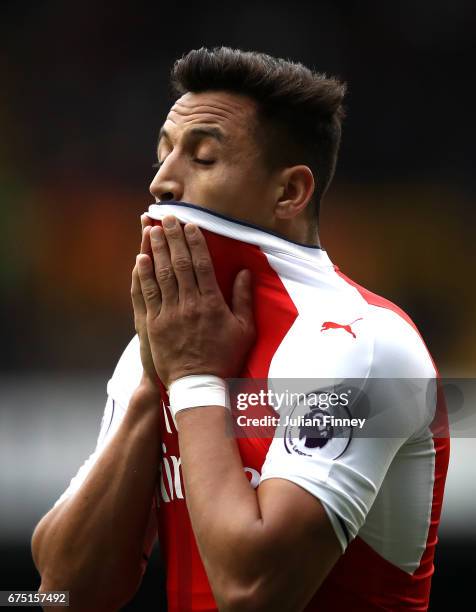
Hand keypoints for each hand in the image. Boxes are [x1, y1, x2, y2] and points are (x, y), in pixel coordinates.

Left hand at [136, 215, 255, 387]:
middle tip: (167, 217)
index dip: (195, 242)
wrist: (197, 385)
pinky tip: (141, 259)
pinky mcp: (153, 324)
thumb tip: (244, 272)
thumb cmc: (224, 357)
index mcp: (211, 304)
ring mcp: (169, 314)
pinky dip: (143, 275)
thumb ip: (244, 299)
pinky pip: (147, 294)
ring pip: (161, 275)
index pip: (202, 265)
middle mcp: (189, 304)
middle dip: (172, 238)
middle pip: (179, 264)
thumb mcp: (244, 330)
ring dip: (156, 250)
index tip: (190, 225)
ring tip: (151, 230)